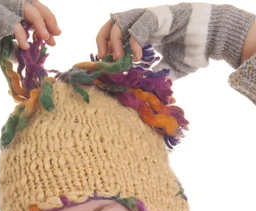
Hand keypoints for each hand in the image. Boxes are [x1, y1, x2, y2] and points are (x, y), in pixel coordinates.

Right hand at [0, 0, 60, 75]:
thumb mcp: (2, 47)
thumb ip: (16, 47)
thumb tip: (33, 52)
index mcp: (9, 10)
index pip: (34, 10)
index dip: (47, 22)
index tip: (55, 37)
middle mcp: (5, 3)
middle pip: (35, 4)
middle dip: (48, 21)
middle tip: (55, 37)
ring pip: (27, 8)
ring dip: (39, 24)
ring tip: (44, 40)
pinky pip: (12, 19)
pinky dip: (21, 33)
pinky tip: (25, 45)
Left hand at [96, 4, 254, 79]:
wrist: (214, 38)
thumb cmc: (195, 50)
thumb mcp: (171, 66)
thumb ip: (157, 73)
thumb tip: (147, 86)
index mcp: (145, 31)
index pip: (117, 33)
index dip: (108, 46)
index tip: (106, 62)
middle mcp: (144, 21)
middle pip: (113, 22)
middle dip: (103, 40)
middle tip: (103, 58)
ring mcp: (151, 17)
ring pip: (121, 21)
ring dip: (114, 41)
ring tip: (117, 58)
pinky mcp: (159, 16)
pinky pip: (138, 27)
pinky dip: (132, 43)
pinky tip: (135, 57)